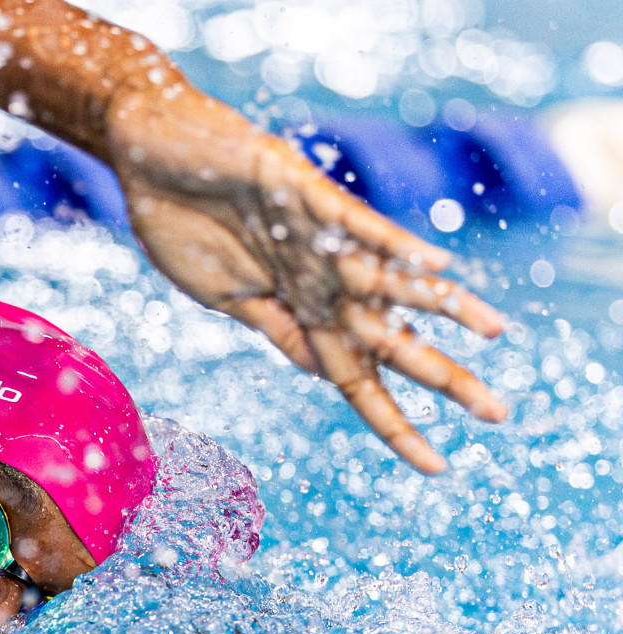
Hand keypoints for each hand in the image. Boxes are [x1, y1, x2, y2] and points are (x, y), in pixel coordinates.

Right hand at [105, 78, 506, 473]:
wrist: (150, 154)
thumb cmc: (179, 223)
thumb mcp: (226, 298)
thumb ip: (279, 329)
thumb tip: (328, 375)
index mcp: (298, 312)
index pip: (357, 379)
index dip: (394, 422)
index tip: (434, 466)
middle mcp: (319, 281)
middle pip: (388, 339)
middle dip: (441, 377)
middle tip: (497, 414)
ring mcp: (315, 240)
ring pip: (389, 282)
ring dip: (442, 308)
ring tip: (493, 334)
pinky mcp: (303, 195)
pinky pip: (356, 224)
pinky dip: (393, 244)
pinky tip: (436, 263)